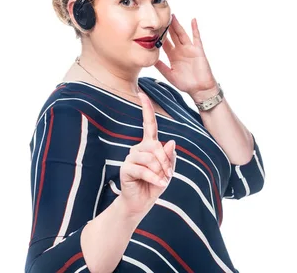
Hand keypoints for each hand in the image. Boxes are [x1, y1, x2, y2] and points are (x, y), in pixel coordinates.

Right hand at [119, 91, 176, 215]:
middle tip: (168, 175)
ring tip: (162, 180)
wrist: (141, 203)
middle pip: (156, 146)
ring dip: (159, 171)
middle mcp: (139, 148)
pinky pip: (143, 169)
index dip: (146, 109)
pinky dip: (154, 178)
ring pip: (150, 157)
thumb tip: (170, 142)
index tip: (142, 94)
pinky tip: (159, 185)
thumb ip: (170, 157)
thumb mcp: (168, 171)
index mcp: (149, 145)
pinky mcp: (125, 168)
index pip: (148, 124)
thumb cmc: (154, 185)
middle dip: (165, 161)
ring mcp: (131, 157)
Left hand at [154, 14, 218, 101]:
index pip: (165, 43)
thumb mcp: (169, 75)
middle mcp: (180, 50)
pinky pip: (196, 37)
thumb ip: (161, 67)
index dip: (159, 36)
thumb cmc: (186, 84)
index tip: (152, 28)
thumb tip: (150, 59)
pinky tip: (193, 20)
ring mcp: (189, 49)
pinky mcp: (198, 50)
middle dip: (167, 27)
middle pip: (172, 36)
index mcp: (173, 56)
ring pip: (182, 34)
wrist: (200, 89)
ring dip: (177, 25)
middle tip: (160, 16)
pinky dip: (195, 28)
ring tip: (172, 15)